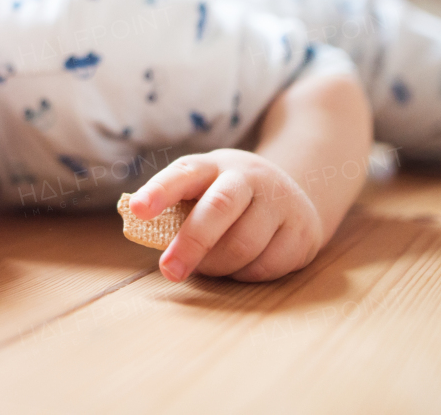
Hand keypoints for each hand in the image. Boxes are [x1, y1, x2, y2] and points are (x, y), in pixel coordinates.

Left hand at [128, 148, 323, 282]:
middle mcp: (249, 177)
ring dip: (219, 265)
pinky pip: (267, 265)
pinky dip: (245, 274)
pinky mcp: (302, 231)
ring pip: (243, 244)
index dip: (160, 191)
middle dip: (191, 243)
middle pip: (219, 207)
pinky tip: (241, 266)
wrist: (296, 193)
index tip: (138, 210)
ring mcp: (280, 202)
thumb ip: (177, 209)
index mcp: (213, 166)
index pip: (184, 172)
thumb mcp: (204, 191)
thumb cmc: (230, 200)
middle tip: (169, 270)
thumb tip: (142, 230)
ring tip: (210, 266)